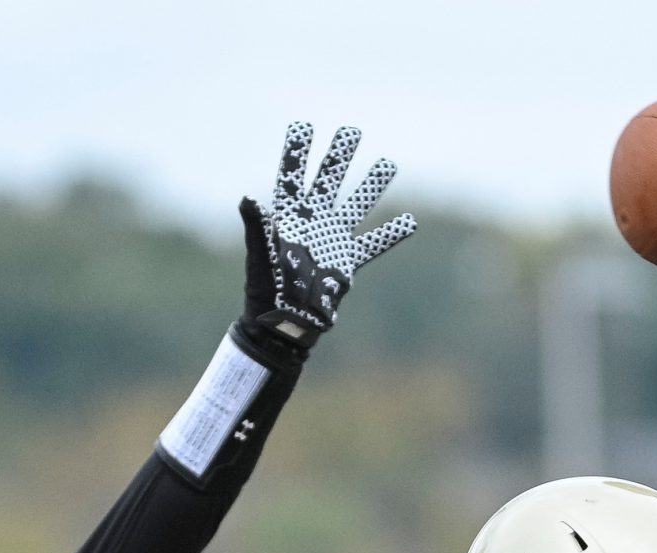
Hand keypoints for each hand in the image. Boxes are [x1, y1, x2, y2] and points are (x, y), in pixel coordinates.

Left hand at [240, 121, 415, 345]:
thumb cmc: (264, 289)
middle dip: (339, 155)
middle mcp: (313, 221)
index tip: (303, 126)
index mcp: (289, 215)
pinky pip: (373, 244)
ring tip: (388, 163)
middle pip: (329, 180)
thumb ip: (256, 226)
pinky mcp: (346, 261)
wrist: (281, 322)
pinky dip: (390, 234)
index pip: (293, 174)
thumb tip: (248, 198)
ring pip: (356, 204)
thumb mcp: (258, 254)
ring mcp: (332, 239)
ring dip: (372, 185)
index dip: (298, 151)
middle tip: (351, 131)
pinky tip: (409, 221)